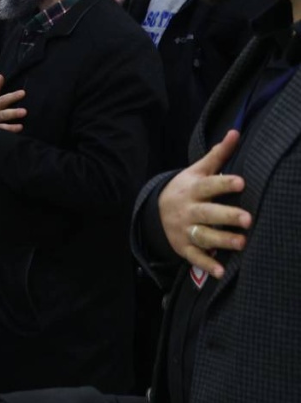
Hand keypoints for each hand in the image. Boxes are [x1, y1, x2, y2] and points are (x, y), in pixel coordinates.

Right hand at [158, 130, 249, 278]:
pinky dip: (207, 264)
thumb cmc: (186, 188)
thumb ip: (218, 155)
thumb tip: (235, 132)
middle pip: (208, 213)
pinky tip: (222, 270)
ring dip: (222, 240)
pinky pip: (195, 257)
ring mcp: (184, 230)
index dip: (224, 184)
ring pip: (204, 235)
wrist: (155, 210)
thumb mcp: (196, 170)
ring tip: (242, 243)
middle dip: (227, 216)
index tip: (241, 182)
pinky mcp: (183, 246)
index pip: (209, 186)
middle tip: (248, 219)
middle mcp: (188, 210)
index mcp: (192, 190)